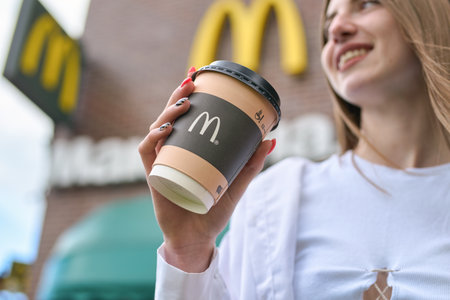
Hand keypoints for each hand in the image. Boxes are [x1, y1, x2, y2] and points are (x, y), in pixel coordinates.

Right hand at [138, 68, 273, 271]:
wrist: (197, 237)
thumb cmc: (213, 209)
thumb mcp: (237, 183)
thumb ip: (251, 163)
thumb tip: (271, 139)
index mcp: (190, 149)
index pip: (187, 116)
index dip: (189, 94)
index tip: (199, 75)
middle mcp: (173, 151)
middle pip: (171, 116)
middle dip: (179, 94)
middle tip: (192, 80)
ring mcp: (162, 161)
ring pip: (157, 128)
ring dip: (168, 111)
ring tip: (186, 101)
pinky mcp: (154, 175)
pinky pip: (147, 151)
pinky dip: (153, 138)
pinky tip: (166, 129)